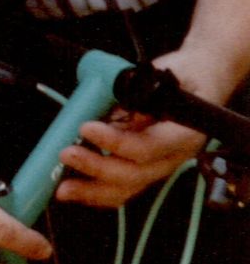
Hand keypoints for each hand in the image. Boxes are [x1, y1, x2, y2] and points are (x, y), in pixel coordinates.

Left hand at [57, 47, 208, 207]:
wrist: (202, 80)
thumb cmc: (187, 73)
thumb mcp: (168, 72)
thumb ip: (140, 91)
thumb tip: (105, 104)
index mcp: (184, 133)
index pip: (148, 148)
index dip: (116, 142)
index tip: (86, 127)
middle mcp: (173, 156)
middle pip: (134, 174)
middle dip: (96, 168)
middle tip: (66, 154)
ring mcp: (159, 166)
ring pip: (127, 188)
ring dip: (91, 191)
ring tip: (62, 189)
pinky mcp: (144, 167)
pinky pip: (121, 187)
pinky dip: (95, 191)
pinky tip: (72, 189)